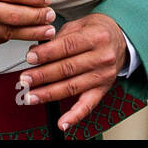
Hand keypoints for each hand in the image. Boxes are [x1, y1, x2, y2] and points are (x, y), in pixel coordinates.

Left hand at [20, 13, 127, 131]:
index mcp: (96, 37)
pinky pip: (88, 105)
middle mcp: (102, 57)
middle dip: (43, 75)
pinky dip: (74, 116)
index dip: (47, 53)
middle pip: (68, 69)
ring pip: (72, 87)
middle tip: (25, 79)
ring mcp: (103, 75)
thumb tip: (36, 51)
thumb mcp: (81, 24)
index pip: (67, 46)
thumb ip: (59, 37)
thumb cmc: (99, 30)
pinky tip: (62, 122)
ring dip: (49, 94)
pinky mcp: (103, 89)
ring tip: (31, 96)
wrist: (122, 38)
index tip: (30, 58)